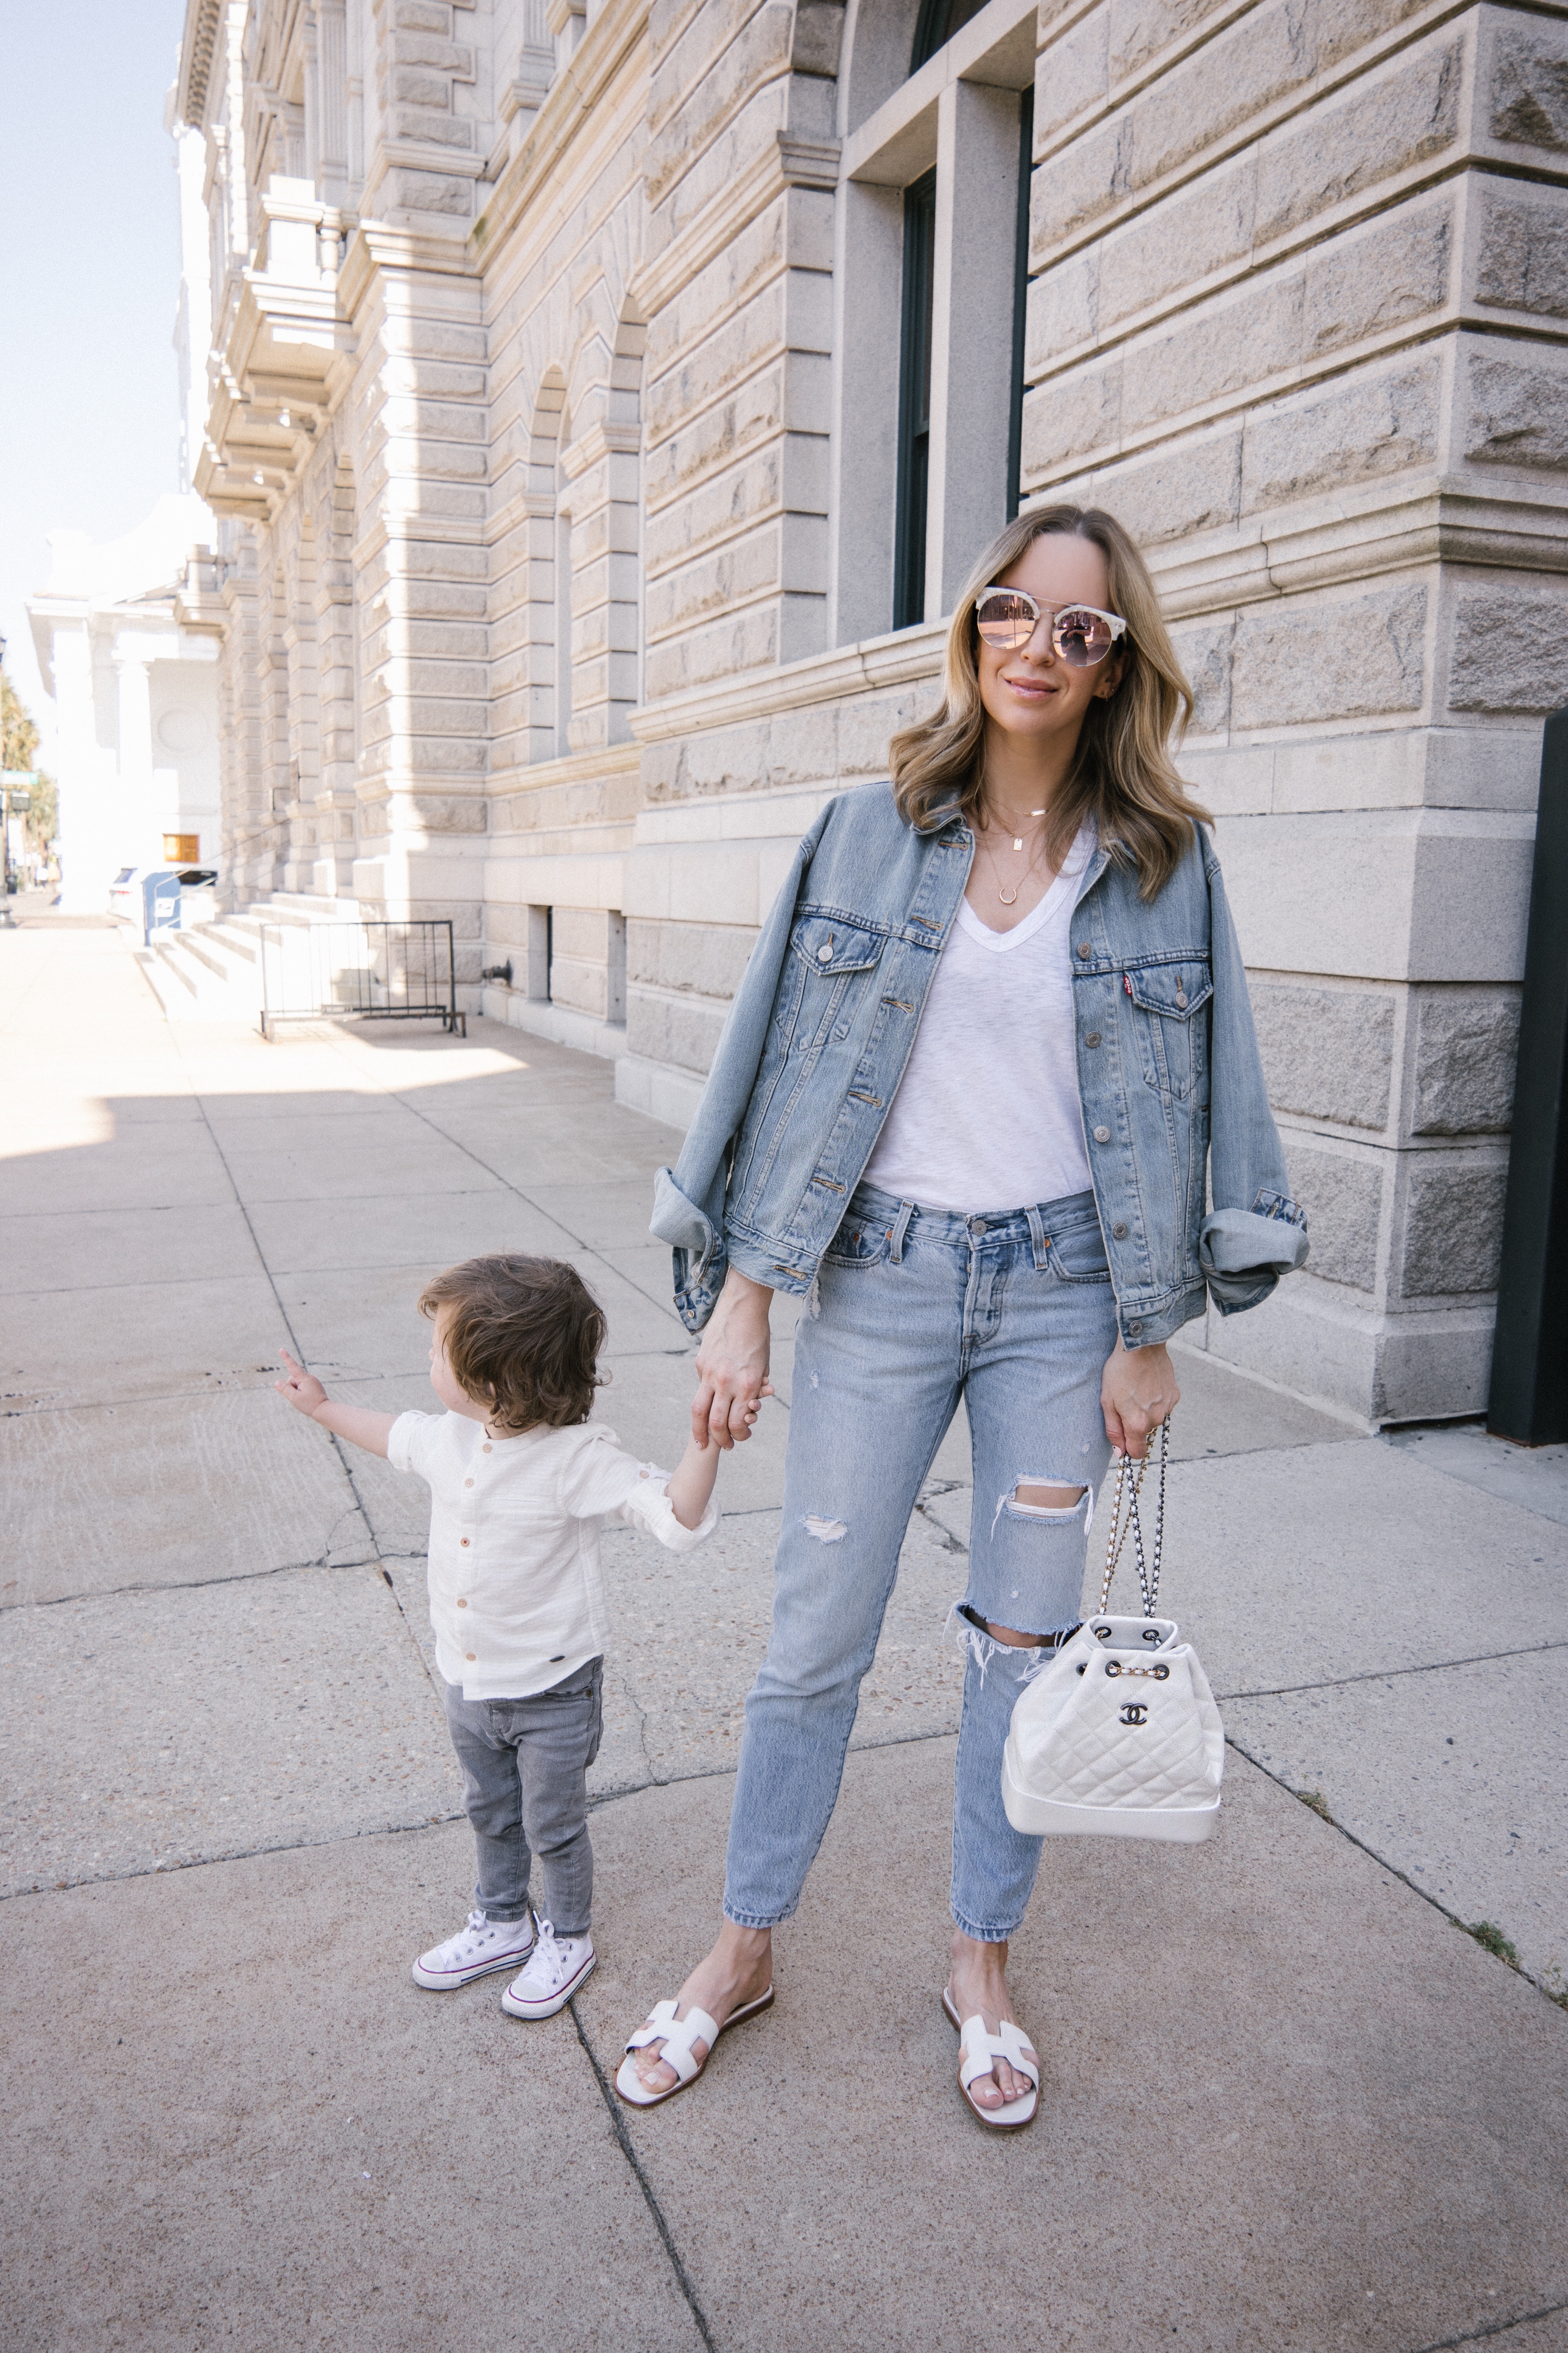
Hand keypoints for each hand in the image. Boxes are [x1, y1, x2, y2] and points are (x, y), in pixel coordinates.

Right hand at [275, 1347, 327, 1419]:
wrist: (325, 1411)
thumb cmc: (309, 1405)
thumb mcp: (294, 1398)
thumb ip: (284, 1389)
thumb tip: (276, 1382)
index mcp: (305, 1378)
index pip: (293, 1366)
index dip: (286, 1358)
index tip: (281, 1349)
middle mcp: (309, 1377)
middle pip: (292, 1379)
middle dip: (291, 1387)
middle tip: (299, 1398)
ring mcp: (312, 1382)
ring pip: (297, 1384)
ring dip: (296, 1391)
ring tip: (304, 1400)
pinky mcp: (314, 1386)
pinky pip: (302, 1387)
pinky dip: (301, 1393)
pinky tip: (307, 1399)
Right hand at [692, 1269, 772, 1449]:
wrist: (742, 1308)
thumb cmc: (758, 1337)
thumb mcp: (763, 1365)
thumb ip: (757, 1387)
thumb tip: (752, 1406)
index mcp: (748, 1384)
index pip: (738, 1423)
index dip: (739, 1436)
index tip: (740, 1438)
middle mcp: (727, 1382)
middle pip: (715, 1423)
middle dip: (718, 1440)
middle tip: (722, 1447)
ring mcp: (710, 1373)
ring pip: (698, 1410)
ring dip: (699, 1430)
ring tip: (701, 1441)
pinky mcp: (701, 1364)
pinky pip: (701, 1387)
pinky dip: (705, 1397)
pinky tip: (709, 1400)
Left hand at [1100, 1335, 1178, 1459]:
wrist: (1141, 1345)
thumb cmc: (1119, 1371)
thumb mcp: (1107, 1401)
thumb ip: (1113, 1430)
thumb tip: (1120, 1453)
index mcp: (1138, 1423)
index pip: (1138, 1453)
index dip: (1129, 1449)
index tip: (1123, 1440)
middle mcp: (1156, 1419)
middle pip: (1144, 1433)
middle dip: (1135, 1424)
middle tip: (1125, 1403)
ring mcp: (1168, 1407)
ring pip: (1154, 1419)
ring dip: (1146, 1411)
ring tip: (1136, 1390)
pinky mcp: (1175, 1395)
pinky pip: (1163, 1406)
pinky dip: (1156, 1400)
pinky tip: (1148, 1385)